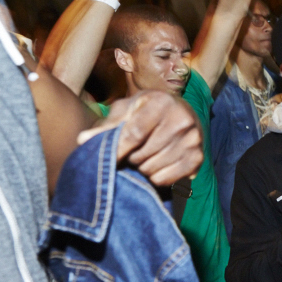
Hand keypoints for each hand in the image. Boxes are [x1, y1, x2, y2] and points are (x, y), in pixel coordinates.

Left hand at [78, 91, 201, 186]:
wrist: (180, 112)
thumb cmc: (147, 110)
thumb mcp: (126, 110)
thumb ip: (106, 125)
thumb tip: (83, 140)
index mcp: (161, 103)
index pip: (134, 134)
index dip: (117, 150)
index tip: (106, 160)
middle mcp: (181, 119)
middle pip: (143, 155)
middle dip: (131, 158)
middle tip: (131, 152)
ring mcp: (193, 140)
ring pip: (154, 169)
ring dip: (143, 168)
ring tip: (143, 157)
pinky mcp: (198, 157)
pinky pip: (168, 179)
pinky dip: (157, 177)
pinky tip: (156, 165)